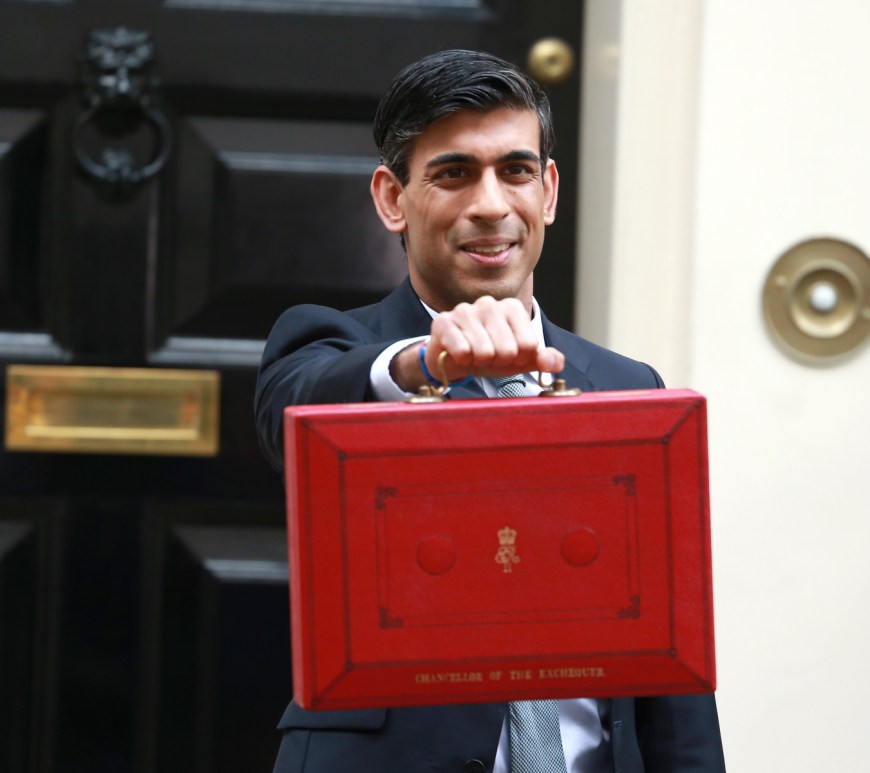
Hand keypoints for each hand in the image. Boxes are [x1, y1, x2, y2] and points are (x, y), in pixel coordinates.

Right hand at [390, 296, 564, 391]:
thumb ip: (543, 360)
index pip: (529, 345)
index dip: (519, 359)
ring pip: (485, 353)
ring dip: (479, 362)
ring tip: (473, 354)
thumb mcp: (520, 360)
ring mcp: (465, 310)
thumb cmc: (490, 356)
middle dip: (498, 362)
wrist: (452, 359)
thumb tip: (554, 363)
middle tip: (488, 356)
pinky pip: (462, 351)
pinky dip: (462, 361)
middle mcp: (489, 303)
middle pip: (508, 351)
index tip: (508, 355)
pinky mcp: (443, 321)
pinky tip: (458, 353)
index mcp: (512, 307)